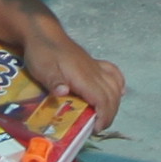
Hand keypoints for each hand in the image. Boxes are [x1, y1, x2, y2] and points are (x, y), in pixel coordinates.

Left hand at [17, 15, 129, 131]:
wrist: (44, 33)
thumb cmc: (41, 52)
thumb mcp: (42, 68)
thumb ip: (53, 81)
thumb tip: (63, 92)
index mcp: (82, 76)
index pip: (102, 99)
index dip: (103, 116)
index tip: (97, 128)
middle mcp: (94, 72)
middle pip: (112, 96)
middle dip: (109, 115)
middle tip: (98, 128)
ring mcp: (95, 67)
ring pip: (115, 86)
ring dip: (114, 103)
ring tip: (105, 116)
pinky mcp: (94, 63)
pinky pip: (114, 73)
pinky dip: (119, 85)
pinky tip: (118, 93)